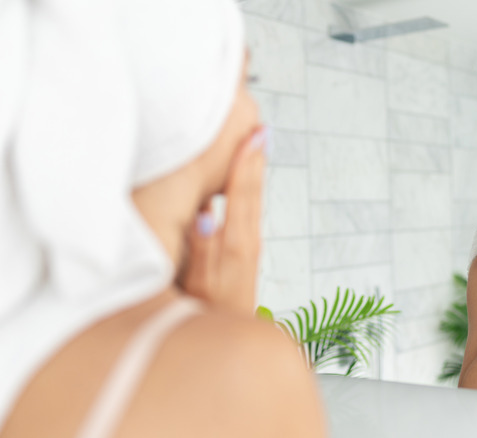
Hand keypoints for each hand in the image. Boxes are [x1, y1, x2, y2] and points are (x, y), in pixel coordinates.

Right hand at [179, 127, 266, 313]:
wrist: (227, 339)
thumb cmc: (207, 315)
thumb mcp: (199, 283)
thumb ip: (202, 248)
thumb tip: (207, 212)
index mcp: (236, 243)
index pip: (241, 194)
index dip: (246, 163)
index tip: (254, 133)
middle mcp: (247, 241)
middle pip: (253, 192)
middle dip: (256, 159)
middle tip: (260, 126)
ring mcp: (248, 246)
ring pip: (253, 200)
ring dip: (254, 171)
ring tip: (255, 144)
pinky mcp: (245, 253)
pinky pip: (248, 211)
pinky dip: (248, 190)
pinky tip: (243, 183)